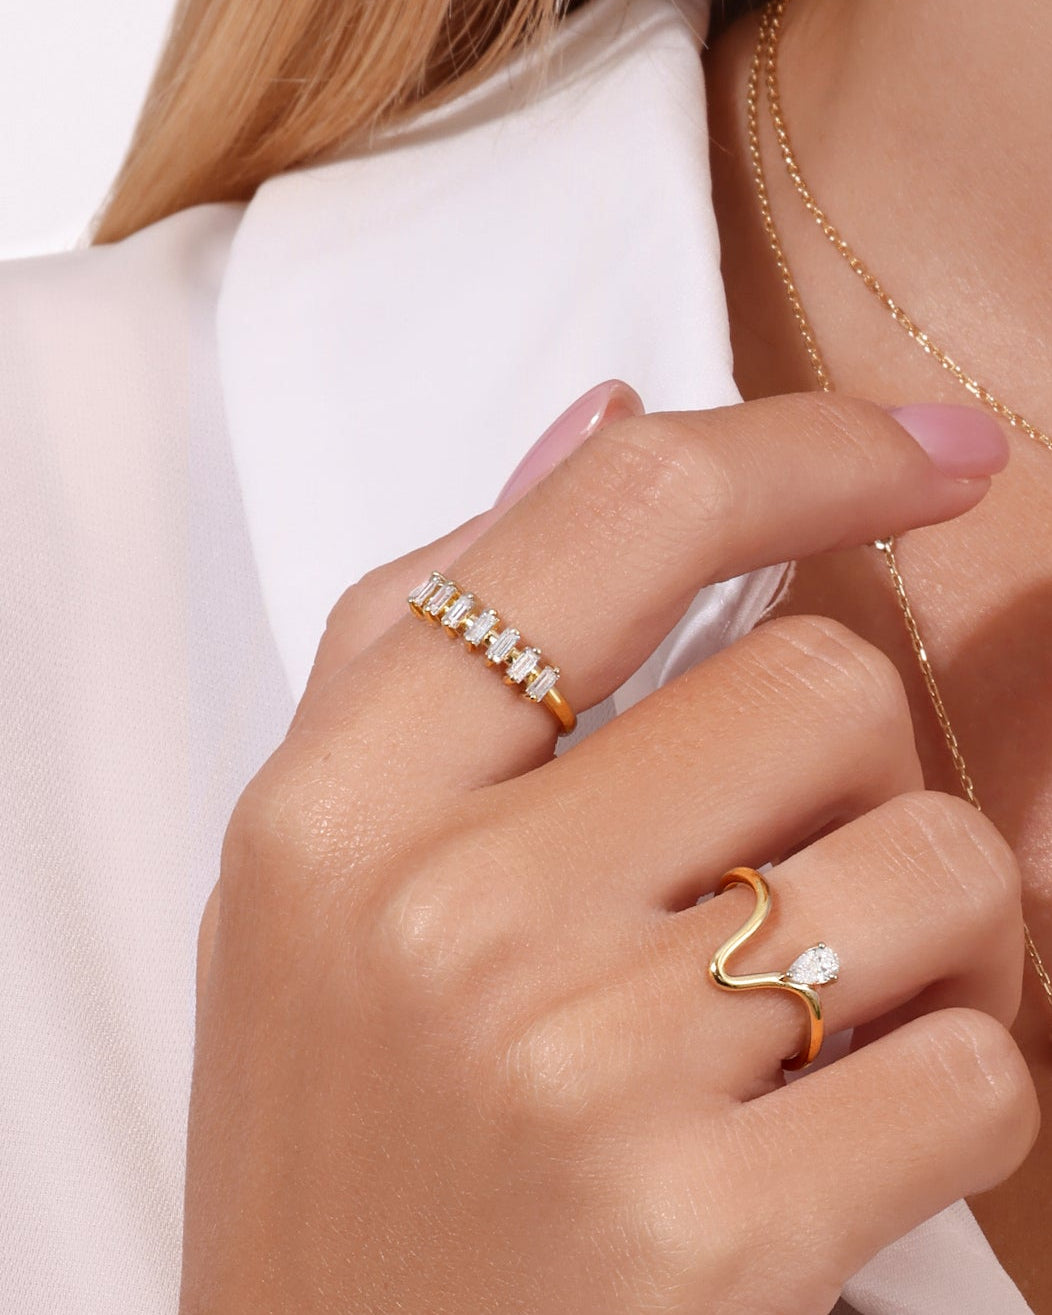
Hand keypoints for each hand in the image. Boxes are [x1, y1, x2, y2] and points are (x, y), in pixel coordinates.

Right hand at [181, 390, 1036, 1314]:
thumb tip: (601, 425)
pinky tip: (837, 1126)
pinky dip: (952, 1076)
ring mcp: (582, 1067)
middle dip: (852, 763)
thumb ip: (436, 626)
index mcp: (343, 800)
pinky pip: (975, 1064)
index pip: (621, 520)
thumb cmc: (336, 1130)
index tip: (931, 451)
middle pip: (821, 685)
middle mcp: (452, 910)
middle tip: (778, 861)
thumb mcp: (319, 871)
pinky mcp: (714, 1229)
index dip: (808, 448)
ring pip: (937, 858)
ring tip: (806, 1004)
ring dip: (926, 923)